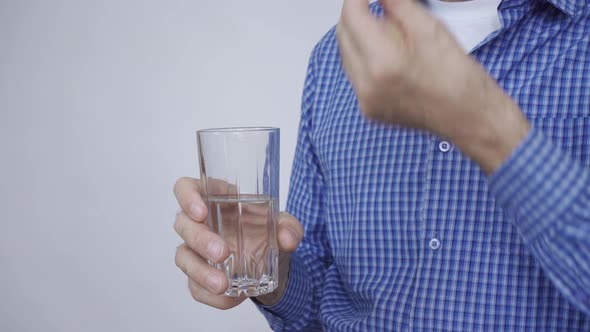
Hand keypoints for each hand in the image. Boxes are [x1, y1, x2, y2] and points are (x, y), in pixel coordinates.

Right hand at [173, 177, 302, 308]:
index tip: (201, 212)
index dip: (187, 197)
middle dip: (200, 239)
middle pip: (183, 224)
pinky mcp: (198, 275)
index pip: (186, 188)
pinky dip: (209, 294)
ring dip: (200, 272)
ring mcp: (195, 250)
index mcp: (216, 198)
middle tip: (223, 253)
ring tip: (223, 284)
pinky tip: (228, 298)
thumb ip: (289, 227)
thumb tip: (287, 238)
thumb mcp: (284, 225)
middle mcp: (200, 222)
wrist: (272, 262)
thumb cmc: (267, 231)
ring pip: (183, 257)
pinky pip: (194, 286)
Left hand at [337, 0, 529, 172]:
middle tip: (375, 4)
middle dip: (355, 14)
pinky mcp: (368, 110)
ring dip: (358, 37)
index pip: (352, 16)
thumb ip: (396, 4)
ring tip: (389, 33)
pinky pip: (355, 76)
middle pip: (343, 35)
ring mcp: (365, 100)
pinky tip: (388, 56)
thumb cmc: (457, 76)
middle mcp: (367, 84)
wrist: (468, 117)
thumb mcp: (429, 28)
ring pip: (347, 55)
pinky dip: (364, 59)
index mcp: (383, 62)